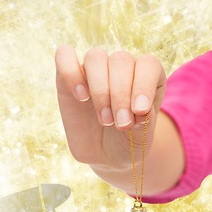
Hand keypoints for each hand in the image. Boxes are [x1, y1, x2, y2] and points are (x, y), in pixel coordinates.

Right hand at [55, 45, 166, 169]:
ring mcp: (94, 70)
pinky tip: (81, 97)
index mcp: (147, 75)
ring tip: (104, 119)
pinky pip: (64, 56)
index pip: (147, 65)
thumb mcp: (142, 138)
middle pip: (121, 61)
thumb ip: (145, 122)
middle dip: (120, 95)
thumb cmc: (128, 142)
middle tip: (121, 125)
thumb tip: (142, 110)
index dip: (144, 85)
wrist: (105, 155)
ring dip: (100, 90)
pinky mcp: (68, 76)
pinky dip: (70, 72)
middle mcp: (121, 66)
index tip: (140, 111)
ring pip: (95, 57)